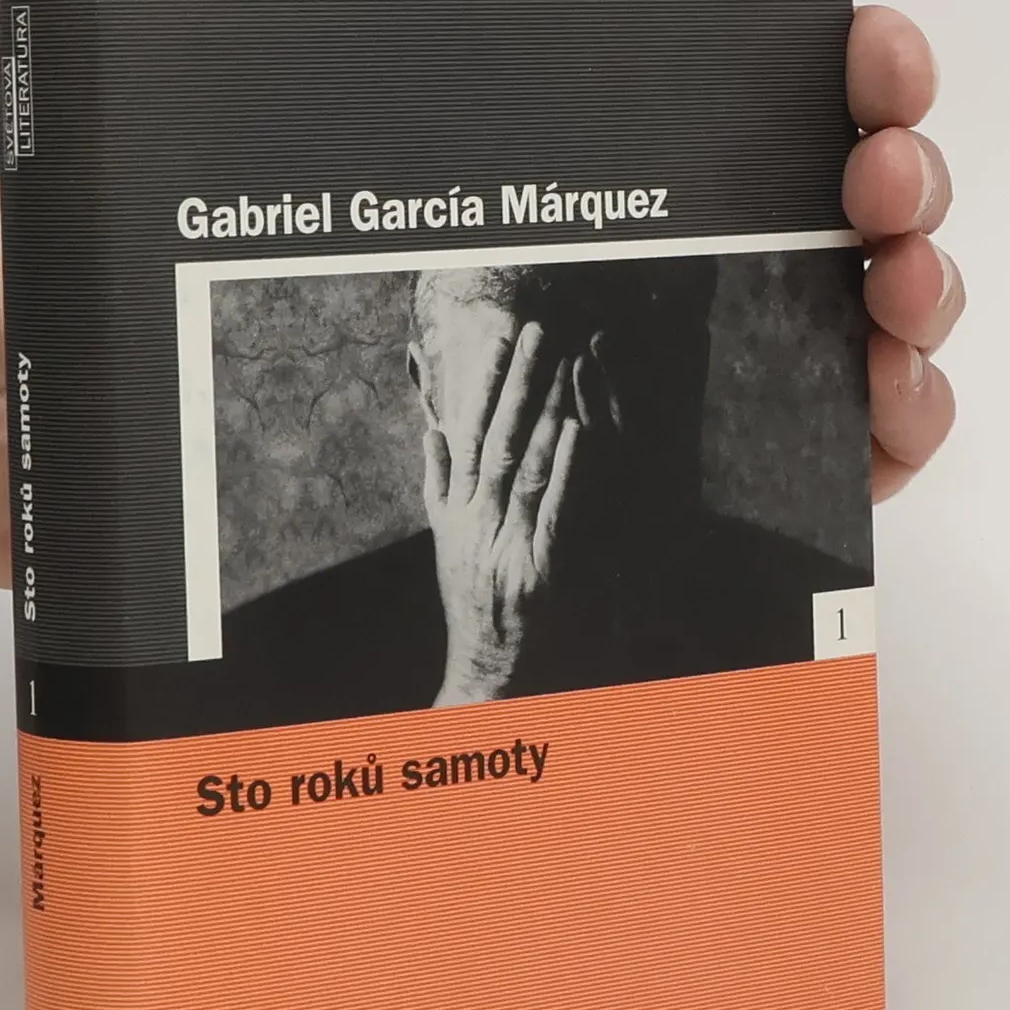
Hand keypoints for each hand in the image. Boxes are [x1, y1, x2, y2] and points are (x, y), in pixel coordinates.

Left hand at [395, 0, 960, 501]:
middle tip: (877, 191)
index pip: (841, 76)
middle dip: (914, 181)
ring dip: (927, 298)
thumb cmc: (391, 135)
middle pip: (886, 191)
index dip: (890, 65)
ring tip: (891, 303)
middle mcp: (722, 212)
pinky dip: (907, 418)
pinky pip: (859, 430)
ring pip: (892, 306)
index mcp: (693, 107)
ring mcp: (729, 323)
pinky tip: (884, 403)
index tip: (878, 77)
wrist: (299, 293)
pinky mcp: (727, 430)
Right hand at [427, 323, 580, 705]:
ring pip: (522, 466)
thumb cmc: (475, 610)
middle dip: (518, 382)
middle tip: (537, 330)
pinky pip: (552, 514)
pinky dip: (563, 473)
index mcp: (458, 512)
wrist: (486, 678)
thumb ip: (440, 486)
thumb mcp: (447, 543)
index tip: (505, 339)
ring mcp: (506, 547)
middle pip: (496, 439)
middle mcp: (477, 524)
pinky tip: (576, 434)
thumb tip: (433, 431)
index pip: (472, 434)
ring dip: (542, 413)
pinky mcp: (537, 573)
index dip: (489, 384)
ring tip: (560, 364)